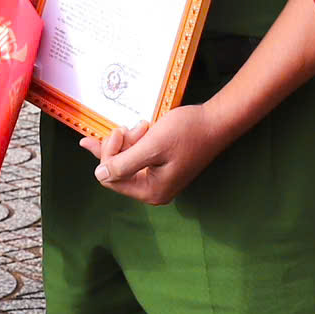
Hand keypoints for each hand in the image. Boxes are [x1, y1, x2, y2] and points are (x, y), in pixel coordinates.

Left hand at [80, 103, 235, 205]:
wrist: (215, 122)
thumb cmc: (187, 133)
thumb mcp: (151, 147)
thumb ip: (123, 164)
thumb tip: (99, 175)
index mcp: (150, 191)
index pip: (110, 177)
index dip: (109, 153)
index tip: (121, 130)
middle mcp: (153, 190)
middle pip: (116, 170)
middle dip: (121, 146)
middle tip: (136, 126)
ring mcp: (158, 179)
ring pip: (126, 160)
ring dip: (129, 140)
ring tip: (145, 125)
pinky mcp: (161, 167)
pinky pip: (137, 156)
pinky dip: (137, 141)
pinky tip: (145, 128)